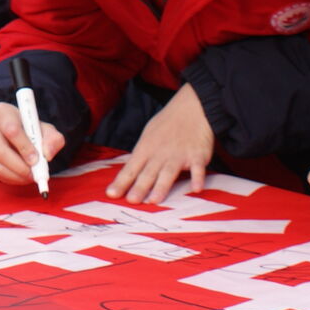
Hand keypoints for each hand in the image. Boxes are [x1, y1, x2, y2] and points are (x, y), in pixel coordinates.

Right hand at [0, 101, 67, 186]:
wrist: (15, 135)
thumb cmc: (31, 131)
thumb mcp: (46, 130)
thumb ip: (53, 139)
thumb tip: (47, 154)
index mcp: (2, 111)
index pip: (11, 129)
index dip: (24, 147)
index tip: (36, 159)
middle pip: (0, 150)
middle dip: (19, 166)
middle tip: (33, 174)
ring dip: (15, 175)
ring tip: (28, 177)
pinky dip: (8, 178)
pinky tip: (19, 177)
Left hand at [107, 83, 214, 202]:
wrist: (192, 107)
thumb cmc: (168, 123)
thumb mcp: (148, 135)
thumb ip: (141, 155)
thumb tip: (129, 172)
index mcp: (146, 148)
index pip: (131, 168)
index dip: (121, 181)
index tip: (112, 194)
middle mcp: (160, 153)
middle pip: (148, 173)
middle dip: (139, 187)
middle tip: (131, 201)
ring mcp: (179, 155)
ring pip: (168, 172)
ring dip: (161, 186)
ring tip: (154, 200)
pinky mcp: (197, 156)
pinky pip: (197, 169)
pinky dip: (197, 178)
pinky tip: (196, 188)